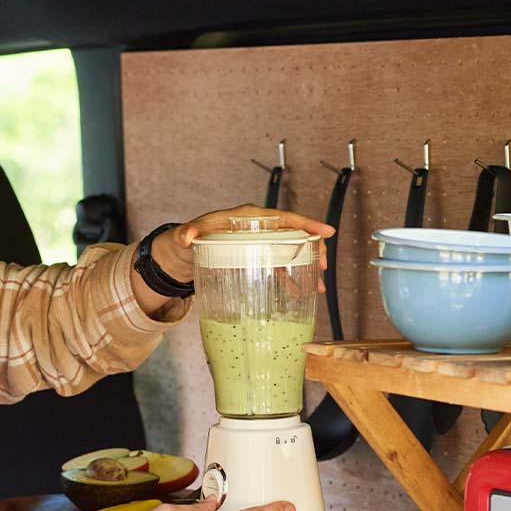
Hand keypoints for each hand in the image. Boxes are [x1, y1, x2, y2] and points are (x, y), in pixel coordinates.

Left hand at [152, 205, 334, 292]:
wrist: (184, 252)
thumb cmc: (189, 238)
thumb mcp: (188, 234)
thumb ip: (187, 234)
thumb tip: (186, 236)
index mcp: (248, 217)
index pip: (283, 217)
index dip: (306, 223)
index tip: (327, 231)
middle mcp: (258, 228)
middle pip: (294, 234)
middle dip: (313, 248)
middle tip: (324, 266)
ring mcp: (259, 243)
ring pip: (291, 251)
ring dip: (307, 266)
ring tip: (320, 285)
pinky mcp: (256, 258)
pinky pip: (279, 266)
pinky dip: (291, 279)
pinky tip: (300, 293)